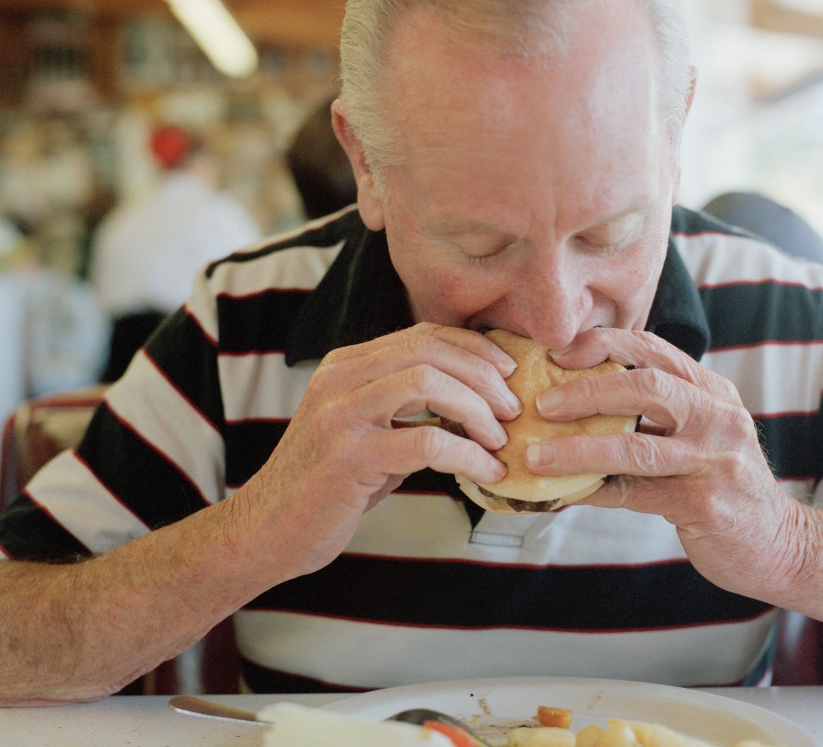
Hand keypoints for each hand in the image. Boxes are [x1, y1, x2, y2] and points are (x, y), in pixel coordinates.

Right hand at [232, 323, 514, 577]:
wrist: (265, 532)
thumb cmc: (326, 485)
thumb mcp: (365, 430)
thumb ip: (405, 407)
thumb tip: (475, 399)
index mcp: (346, 365)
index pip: (423, 335)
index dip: (473, 348)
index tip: (507, 373)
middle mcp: (339, 378)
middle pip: (429, 350)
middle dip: (483, 375)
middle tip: (512, 409)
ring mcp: (340, 415)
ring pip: (428, 383)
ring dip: (477, 409)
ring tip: (501, 438)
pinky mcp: (348, 457)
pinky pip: (425, 440)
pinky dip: (468, 454)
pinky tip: (486, 472)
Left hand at [524, 328, 807, 600]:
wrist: (781, 545)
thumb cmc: (724, 483)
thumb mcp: (702, 432)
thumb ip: (658, 411)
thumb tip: (577, 398)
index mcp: (712, 390)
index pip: (651, 348)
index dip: (601, 345)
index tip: (557, 355)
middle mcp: (717, 416)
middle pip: (644, 385)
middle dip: (585, 391)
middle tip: (542, 404)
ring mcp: (714, 459)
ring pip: (635, 445)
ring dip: (577, 449)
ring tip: (537, 456)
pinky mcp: (705, 504)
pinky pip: (635, 493)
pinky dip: (594, 491)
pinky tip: (564, 493)